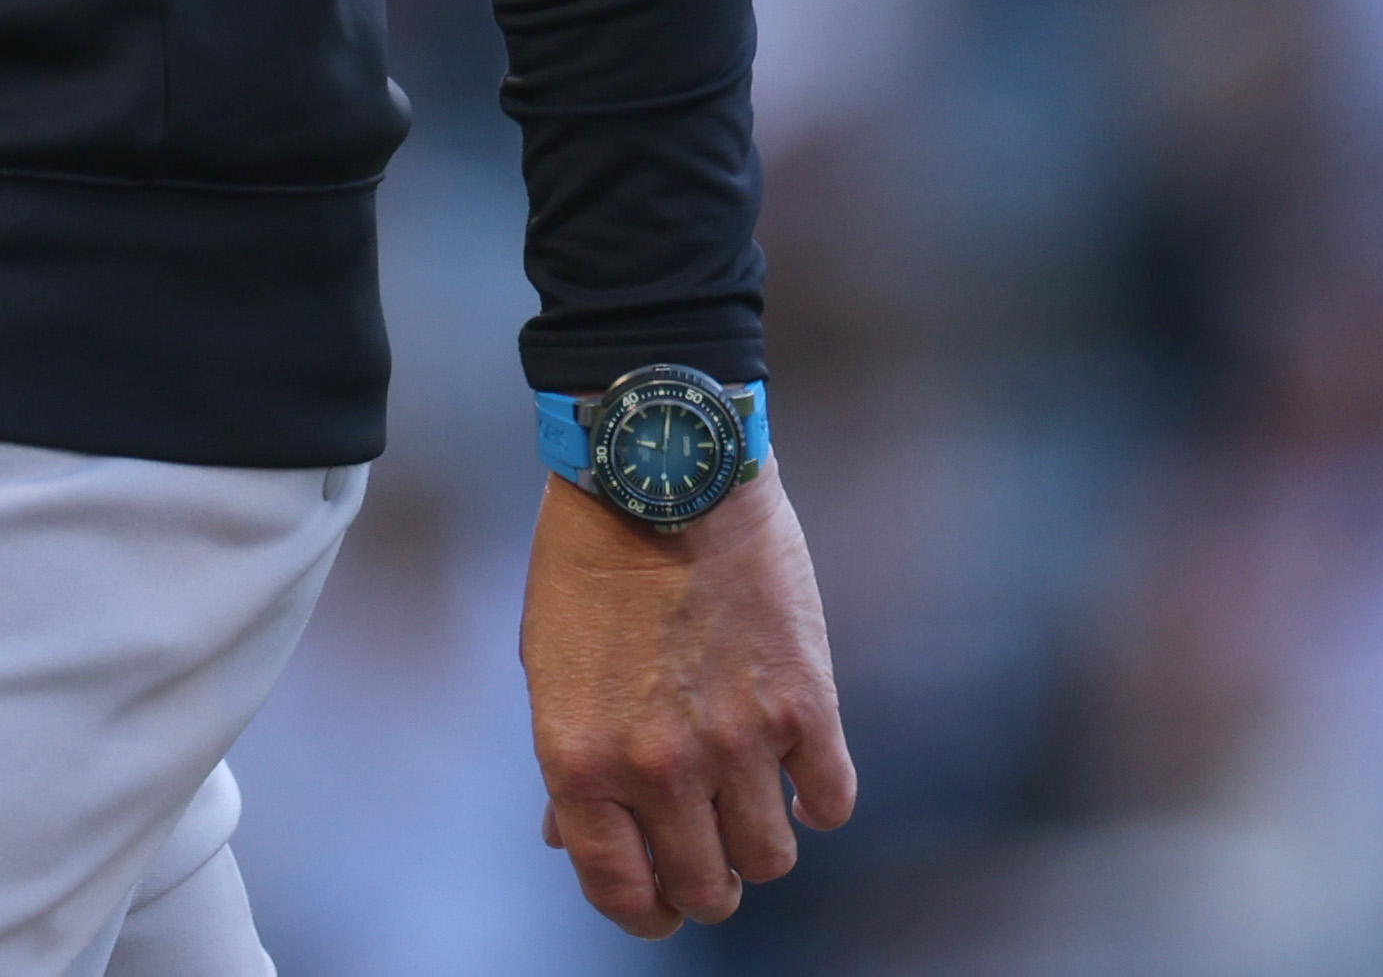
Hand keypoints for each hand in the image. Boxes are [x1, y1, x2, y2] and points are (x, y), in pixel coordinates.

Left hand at [522, 459, 854, 935]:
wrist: (659, 470)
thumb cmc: (590, 562)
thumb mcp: (550, 668)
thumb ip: (568, 765)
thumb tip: (567, 839)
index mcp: (581, 763)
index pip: (622, 893)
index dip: (646, 911)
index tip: (661, 901)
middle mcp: (658, 768)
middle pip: (706, 890)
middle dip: (707, 881)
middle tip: (710, 848)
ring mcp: (736, 742)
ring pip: (771, 859)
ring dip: (761, 840)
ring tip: (752, 799)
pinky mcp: (806, 707)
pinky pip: (832, 802)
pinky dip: (819, 800)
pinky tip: (800, 771)